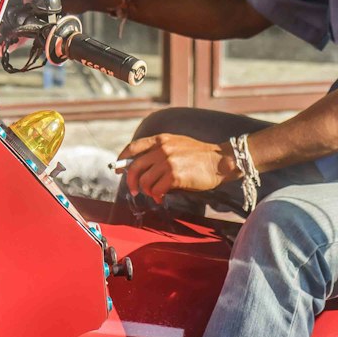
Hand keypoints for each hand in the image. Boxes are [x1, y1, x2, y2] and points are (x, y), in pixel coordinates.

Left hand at [118, 133, 238, 201]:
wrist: (220, 161)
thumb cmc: (200, 155)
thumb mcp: (177, 144)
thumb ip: (160, 151)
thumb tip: (142, 166)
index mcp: (161, 139)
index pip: (133, 147)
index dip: (122, 159)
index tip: (117, 168)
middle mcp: (162, 149)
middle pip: (135, 167)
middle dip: (131, 181)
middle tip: (134, 190)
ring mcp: (168, 162)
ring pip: (145, 181)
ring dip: (147, 191)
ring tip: (154, 193)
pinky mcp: (175, 176)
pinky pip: (157, 190)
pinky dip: (156, 196)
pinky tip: (161, 197)